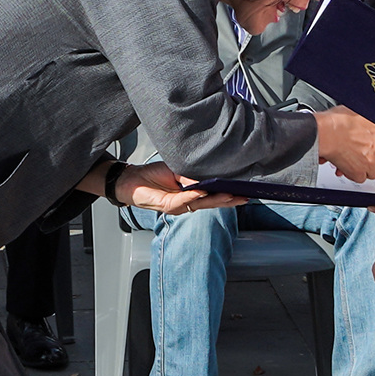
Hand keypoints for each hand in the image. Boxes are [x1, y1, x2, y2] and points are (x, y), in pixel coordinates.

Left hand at [115, 161, 244, 214]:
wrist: (131, 179)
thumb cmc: (153, 175)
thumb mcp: (176, 170)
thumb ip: (190, 175)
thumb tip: (207, 178)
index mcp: (192, 193)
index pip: (213, 195)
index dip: (228, 194)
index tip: (243, 190)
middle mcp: (187, 202)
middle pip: (211, 202)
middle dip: (228, 200)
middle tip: (243, 197)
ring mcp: (178, 205)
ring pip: (200, 204)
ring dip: (215, 199)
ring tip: (229, 195)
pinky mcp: (168, 206)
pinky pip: (183, 201)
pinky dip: (193, 196)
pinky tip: (202, 191)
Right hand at [315, 106, 374, 181]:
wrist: (324, 132)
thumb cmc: (337, 120)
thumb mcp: (362, 112)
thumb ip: (373, 119)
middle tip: (371, 157)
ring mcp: (369, 161)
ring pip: (374, 172)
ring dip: (367, 168)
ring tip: (356, 158)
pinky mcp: (358, 172)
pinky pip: (361, 178)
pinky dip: (355, 174)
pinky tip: (348, 164)